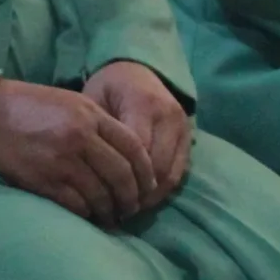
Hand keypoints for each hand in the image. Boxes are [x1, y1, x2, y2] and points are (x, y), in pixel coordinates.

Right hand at [0, 77, 158, 227]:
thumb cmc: (26, 106)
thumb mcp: (68, 102)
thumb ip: (96, 124)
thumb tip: (123, 156)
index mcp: (90, 113)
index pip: (133, 146)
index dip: (145, 171)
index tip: (148, 186)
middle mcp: (81, 136)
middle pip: (122, 174)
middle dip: (132, 196)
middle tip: (131, 208)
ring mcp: (62, 159)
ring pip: (102, 194)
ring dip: (110, 210)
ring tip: (111, 217)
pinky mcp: (44, 180)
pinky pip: (77, 205)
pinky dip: (87, 215)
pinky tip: (89, 218)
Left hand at [82, 60, 191, 210]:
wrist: (137, 68)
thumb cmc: (108, 87)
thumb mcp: (94, 100)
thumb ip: (96, 132)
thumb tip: (89, 174)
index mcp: (143, 103)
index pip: (137, 152)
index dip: (122, 179)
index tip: (104, 196)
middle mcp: (168, 114)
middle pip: (156, 167)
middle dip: (137, 193)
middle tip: (117, 210)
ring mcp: (183, 125)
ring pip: (171, 174)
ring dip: (151, 196)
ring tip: (130, 208)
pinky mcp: (189, 135)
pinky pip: (180, 172)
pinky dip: (163, 189)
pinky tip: (144, 198)